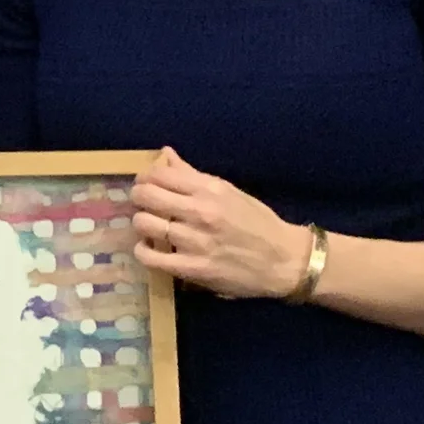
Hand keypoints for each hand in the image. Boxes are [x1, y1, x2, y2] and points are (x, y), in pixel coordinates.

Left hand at [130, 146, 308, 299]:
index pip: (159, 174)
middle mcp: (199, 212)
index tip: (147, 183)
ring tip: (150, 226)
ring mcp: (195, 241)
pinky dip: (143, 251)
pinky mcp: (194, 269)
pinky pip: (152, 258)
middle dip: (138, 197)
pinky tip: (149, 248)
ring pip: (145, 224)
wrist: (284, 260)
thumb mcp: (228, 191)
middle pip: (145, 196)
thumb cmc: (257, 222)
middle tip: (144, 204)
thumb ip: (193, 174)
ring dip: (141, 223)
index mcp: (209, 189)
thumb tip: (165, 154)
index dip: (145, 177)